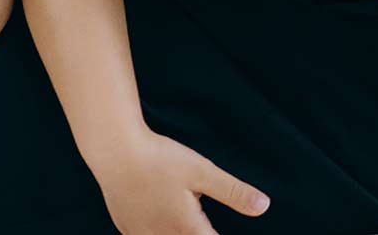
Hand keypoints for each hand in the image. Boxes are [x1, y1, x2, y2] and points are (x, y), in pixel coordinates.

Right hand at [88, 129, 268, 233]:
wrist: (114, 151)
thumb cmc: (159, 159)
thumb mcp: (202, 172)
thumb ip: (233, 192)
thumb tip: (263, 206)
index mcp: (186, 228)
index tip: (218, 229)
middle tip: (204, 224)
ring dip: (179, 233)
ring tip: (186, 223)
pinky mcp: (126, 228)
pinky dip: (158, 234)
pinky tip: (162, 224)